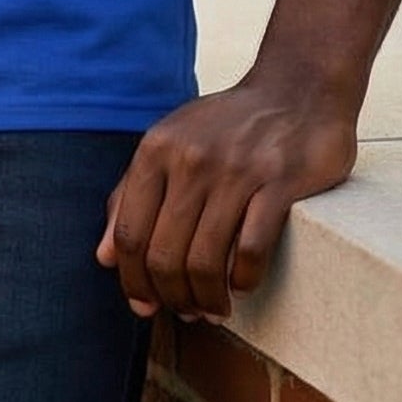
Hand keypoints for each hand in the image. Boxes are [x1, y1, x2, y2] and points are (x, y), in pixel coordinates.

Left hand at [96, 62, 358, 320]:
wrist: (296, 88)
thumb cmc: (227, 126)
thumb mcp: (170, 144)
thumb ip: (131, 196)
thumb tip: (104, 257)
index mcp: (156, 149)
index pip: (130, 234)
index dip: (133, 281)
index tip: (146, 306)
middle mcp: (190, 158)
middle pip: (164, 255)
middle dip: (172, 298)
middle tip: (187, 312)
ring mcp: (234, 170)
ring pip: (204, 262)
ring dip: (207, 300)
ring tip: (215, 308)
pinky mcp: (277, 183)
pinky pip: (250, 252)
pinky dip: (243, 281)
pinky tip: (243, 284)